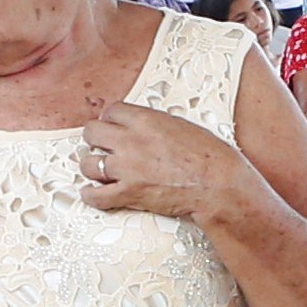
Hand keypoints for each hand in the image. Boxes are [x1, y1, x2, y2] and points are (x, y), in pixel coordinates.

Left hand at [74, 96, 256, 223]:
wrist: (217, 184)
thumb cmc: (209, 156)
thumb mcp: (181, 126)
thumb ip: (156, 125)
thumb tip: (146, 128)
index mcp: (146, 120)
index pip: (111, 111)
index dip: (109, 119)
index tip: (111, 125)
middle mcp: (131, 141)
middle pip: (92, 132)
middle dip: (95, 138)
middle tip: (100, 145)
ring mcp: (128, 168)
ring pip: (88, 164)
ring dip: (91, 167)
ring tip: (97, 169)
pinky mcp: (129, 194)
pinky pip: (96, 196)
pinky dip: (91, 196)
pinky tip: (93, 193)